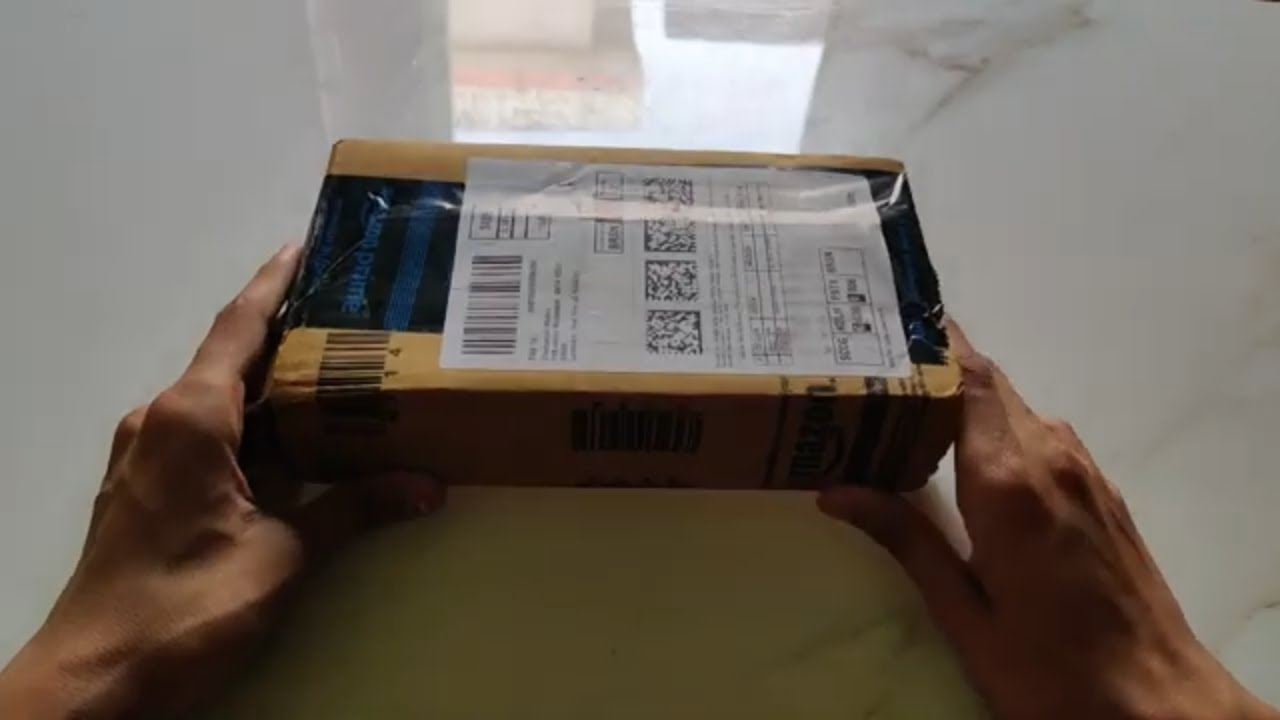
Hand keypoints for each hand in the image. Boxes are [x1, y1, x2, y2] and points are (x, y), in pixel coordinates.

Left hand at [0, 246, 443, 718]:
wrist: (96, 678)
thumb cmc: (186, 605)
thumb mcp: (283, 555)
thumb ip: (354, 510)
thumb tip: (427, 486)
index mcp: (191, 416)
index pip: (240, 327)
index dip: (276, 283)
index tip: (309, 245)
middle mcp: (160, 420)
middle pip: (234, 361)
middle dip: (293, 340)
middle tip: (358, 319)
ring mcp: (145, 455)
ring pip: (220, 402)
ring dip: (275, 391)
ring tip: (342, 379)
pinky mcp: (145, 490)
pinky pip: (205, 437)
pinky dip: (253, 430)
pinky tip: (300, 447)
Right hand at [819, 320, 1275, 719]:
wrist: (1158, 704)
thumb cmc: (1048, 667)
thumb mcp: (964, 612)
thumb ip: (905, 539)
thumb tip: (835, 489)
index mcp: (1008, 482)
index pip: (970, 380)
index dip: (932, 342)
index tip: (881, 320)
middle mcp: (1051, 458)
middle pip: (990, 385)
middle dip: (935, 367)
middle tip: (871, 364)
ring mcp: (1084, 472)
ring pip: (1017, 409)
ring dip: (966, 400)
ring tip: (903, 408)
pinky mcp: (1101, 492)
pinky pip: (1041, 436)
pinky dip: (999, 429)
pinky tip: (964, 455)